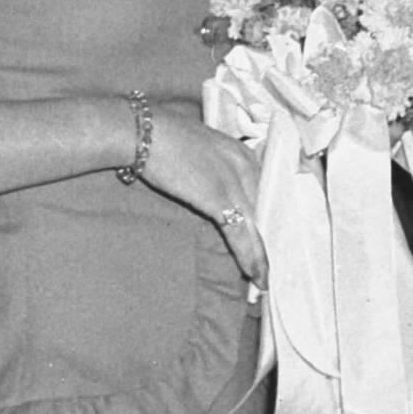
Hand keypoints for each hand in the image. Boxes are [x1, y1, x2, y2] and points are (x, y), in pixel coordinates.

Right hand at [142, 107, 266, 266]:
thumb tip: (210, 188)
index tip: (264, 240)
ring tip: (264, 280)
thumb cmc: (163, 139)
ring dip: (260, 257)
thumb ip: (212, 169)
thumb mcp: (200, 151)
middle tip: (268, 267)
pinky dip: (249, 257)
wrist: (144, 133)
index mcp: (243, 154)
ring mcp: (235, 182)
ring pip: (255, 227)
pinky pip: (240, 234)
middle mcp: (246, 166)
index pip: (261, 193)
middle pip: (263, 211)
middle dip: (265, 240)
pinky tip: (255, 275)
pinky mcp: (220, 198)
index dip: (262, 219)